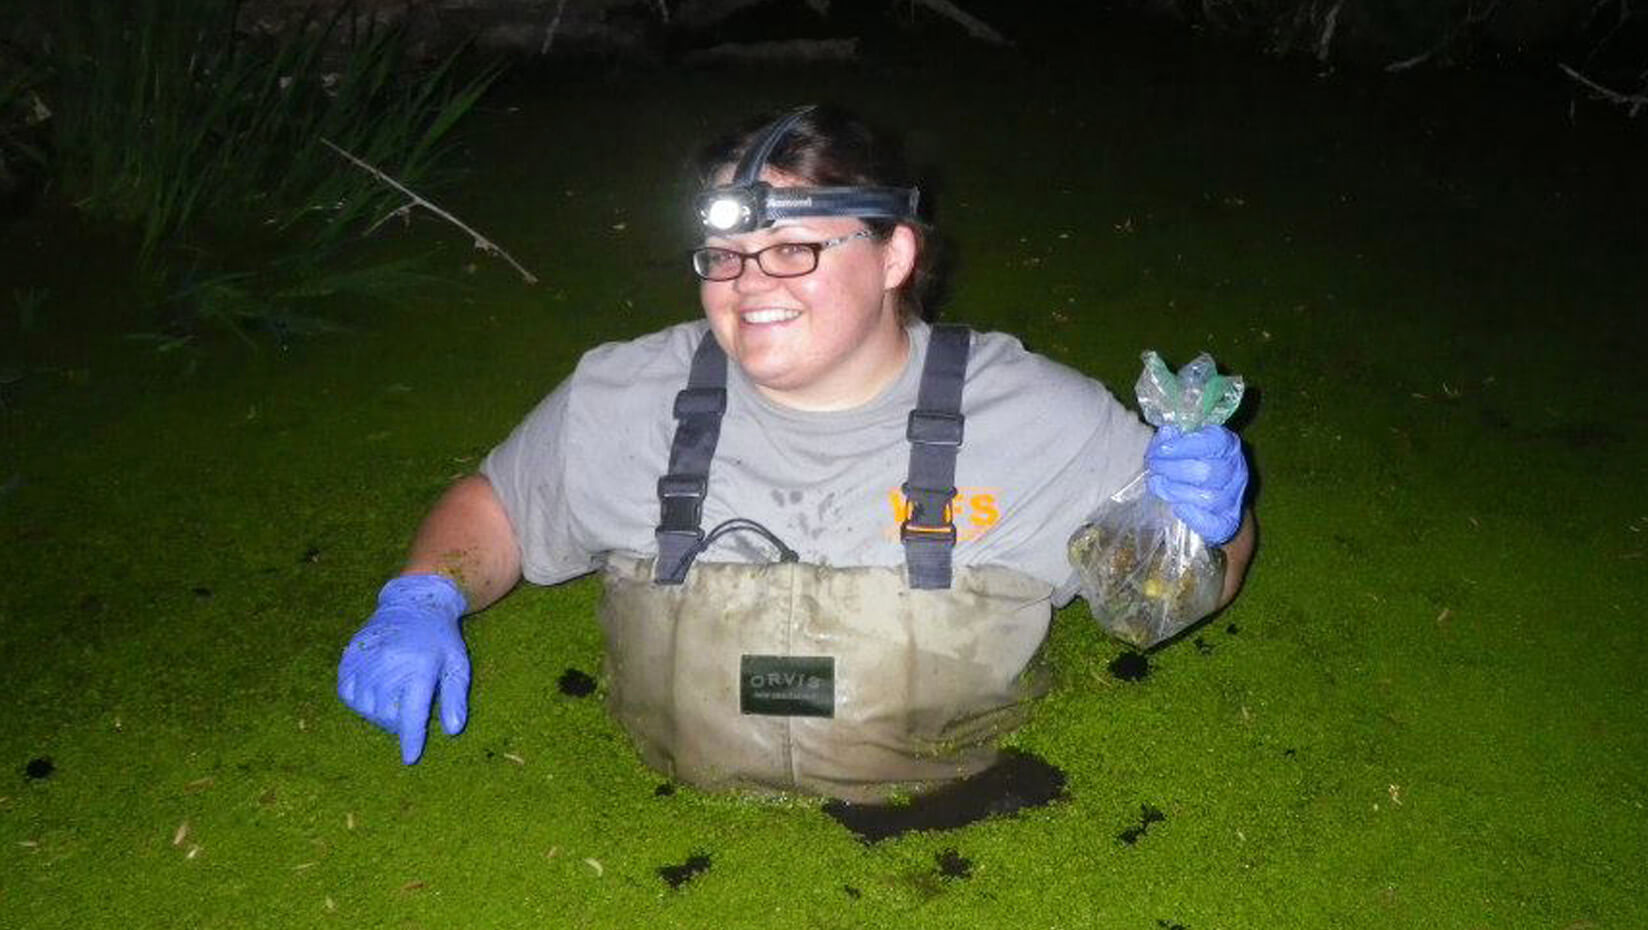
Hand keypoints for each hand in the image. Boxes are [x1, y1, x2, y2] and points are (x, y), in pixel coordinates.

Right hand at [337, 575, 469, 764]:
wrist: (414, 604)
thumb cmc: (441, 639)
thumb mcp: (457, 664)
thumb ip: (455, 697)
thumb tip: (453, 729)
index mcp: (420, 667)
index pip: (412, 714)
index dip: (411, 740)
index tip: (410, 758)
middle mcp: (389, 664)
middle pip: (387, 715)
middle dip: (398, 724)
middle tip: (408, 713)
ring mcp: (367, 659)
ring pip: (365, 707)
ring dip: (378, 714)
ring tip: (393, 701)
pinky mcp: (350, 655)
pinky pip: (346, 692)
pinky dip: (358, 701)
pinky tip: (372, 694)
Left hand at [1145, 424, 1247, 545]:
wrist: (1212, 500)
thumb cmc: (1194, 464)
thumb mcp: (1186, 446)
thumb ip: (1175, 438)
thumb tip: (1166, 433)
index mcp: (1229, 445)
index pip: (1213, 442)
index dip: (1184, 446)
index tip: (1161, 449)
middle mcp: (1237, 470)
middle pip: (1207, 471)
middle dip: (1173, 469)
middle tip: (1153, 466)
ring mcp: (1234, 498)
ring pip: (1208, 498)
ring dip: (1176, 491)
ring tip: (1158, 484)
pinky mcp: (1228, 523)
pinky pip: (1212, 523)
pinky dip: (1190, 515)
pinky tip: (1176, 506)